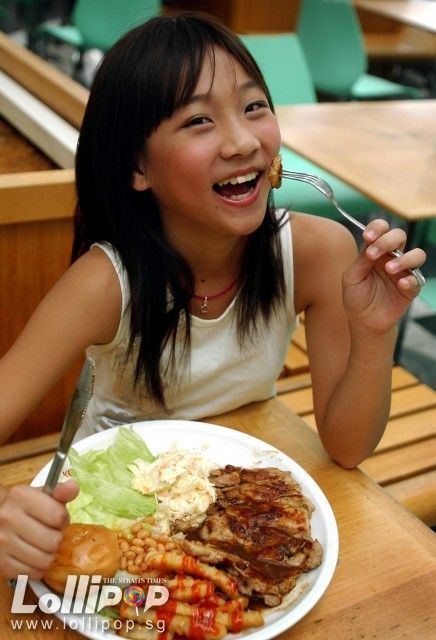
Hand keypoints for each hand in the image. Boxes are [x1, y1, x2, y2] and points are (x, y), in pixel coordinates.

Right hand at [0, 480, 78, 578]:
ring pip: (45, 560)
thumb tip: (73, 487)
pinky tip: (33, 557)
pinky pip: (34, 573)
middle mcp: (9, 519)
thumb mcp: (40, 495)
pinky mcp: (1, 564)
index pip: (58, 516)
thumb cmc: (23, 507)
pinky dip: (38, 568)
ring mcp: (2, 543)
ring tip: (42, 546)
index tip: (57, 520)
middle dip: (56, 538)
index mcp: (21, 497)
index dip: (63, 520)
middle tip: (49, 534)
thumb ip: (59, 492)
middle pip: (53, 540)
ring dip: (49, 555)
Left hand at [342, 219, 425, 335]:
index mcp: (375, 251)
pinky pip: (417, 280)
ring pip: (417, 254)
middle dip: (388, 240)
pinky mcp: (410, 289)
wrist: (363, 321)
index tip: (368, 236)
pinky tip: (401, 284)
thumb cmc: (355, 296)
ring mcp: (403, 272)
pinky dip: (411, 280)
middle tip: (373, 254)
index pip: (381, 230)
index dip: (377, 228)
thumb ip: (361, 261)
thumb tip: (371, 245)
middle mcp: (391, 258)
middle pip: (400, 236)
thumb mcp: (351, 278)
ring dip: (404, 258)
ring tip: (389, 269)